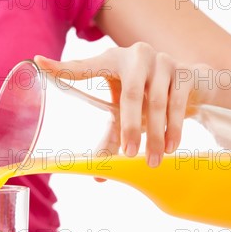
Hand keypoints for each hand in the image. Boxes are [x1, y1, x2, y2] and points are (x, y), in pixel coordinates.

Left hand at [35, 43, 215, 167]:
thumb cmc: (147, 99)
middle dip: (130, 128)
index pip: (85, 66)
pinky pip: (178, 103)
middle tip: (128, 155)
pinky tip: (172, 147)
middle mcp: (136, 56)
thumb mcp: (125, 115)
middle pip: (131, 94)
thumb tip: (98, 175)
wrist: (191, 84)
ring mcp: (163, 62)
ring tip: (152, 160)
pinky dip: (174, 128)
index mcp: (112, 61)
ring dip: (156, 135)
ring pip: (158, 102)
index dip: (64, 68)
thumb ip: (111, 138)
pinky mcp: (185, 72)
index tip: (40, 64)